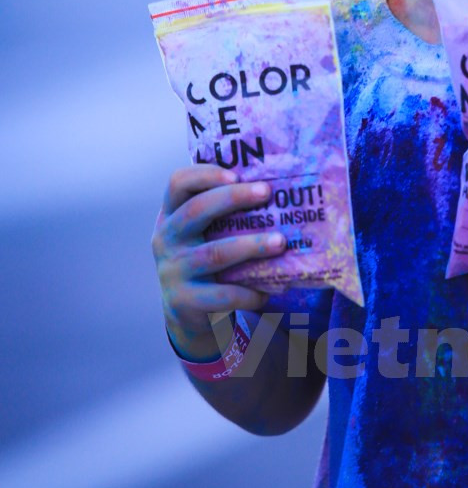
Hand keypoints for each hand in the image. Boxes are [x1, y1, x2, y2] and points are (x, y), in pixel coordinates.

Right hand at [151, 166, 285, 359]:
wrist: (183, 312)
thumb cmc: (204, 260)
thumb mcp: (203, 234)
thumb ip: (224, 215)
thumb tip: (278, 193)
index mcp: (171, 215)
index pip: (178, 183)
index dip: (205, 175)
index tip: (236, 175)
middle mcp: (166, 239)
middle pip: (196, 210)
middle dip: (233, 198)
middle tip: (266, 192)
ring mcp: (172, 270)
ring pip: (214, 253)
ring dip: (251, 246)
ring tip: (280, 242)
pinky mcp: (184, 301)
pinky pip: (222, 294)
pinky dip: (249, 292)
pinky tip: (268, 291)